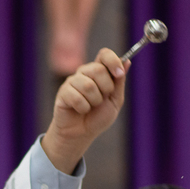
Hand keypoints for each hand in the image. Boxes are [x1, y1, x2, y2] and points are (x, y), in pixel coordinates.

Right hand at [40, 47, 128, 173]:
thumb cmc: (98, 117)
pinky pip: (77, 97)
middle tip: (101, 100)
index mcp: (99, 72)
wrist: (81, 134)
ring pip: (88, 85)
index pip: (104, 54)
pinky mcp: (63, 92)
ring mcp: (72, 81)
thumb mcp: (115, 100)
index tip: (119, 74)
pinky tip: (80, 110)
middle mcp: (84, 73)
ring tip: (90, 107)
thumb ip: (119, 82)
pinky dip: (83, 108)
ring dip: (94, 101)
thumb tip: (126, 60)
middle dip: (105, 89)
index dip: (113, 61)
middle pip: (98, 69)